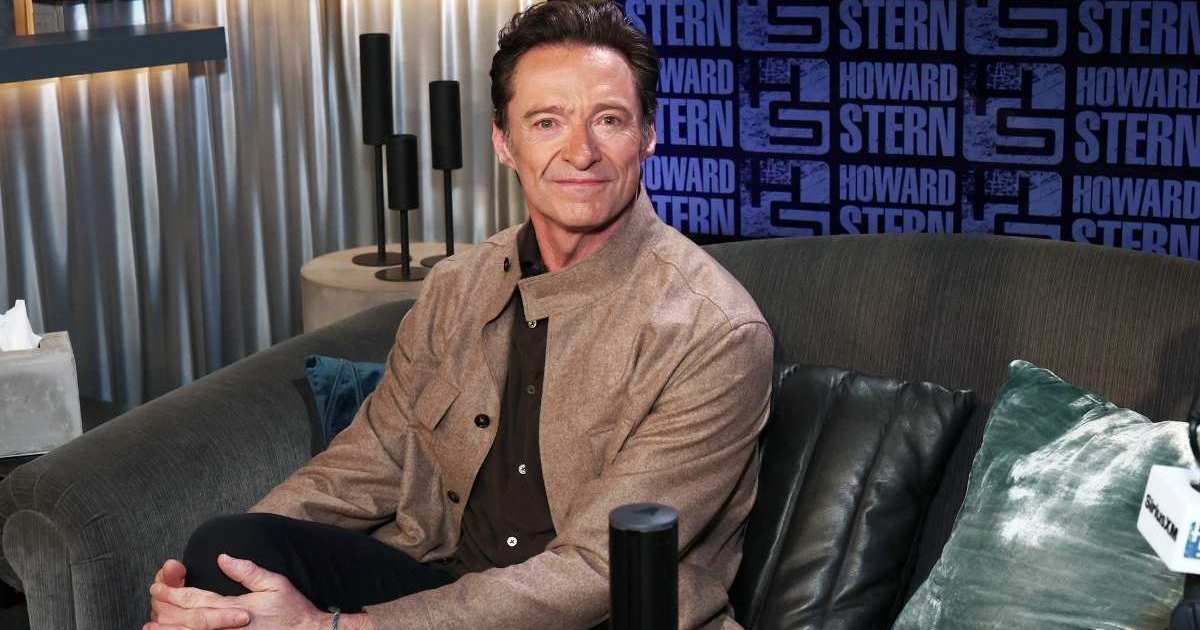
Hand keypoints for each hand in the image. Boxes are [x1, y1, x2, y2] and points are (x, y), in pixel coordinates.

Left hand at [145, 554, 325, 629]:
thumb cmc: (292, 610)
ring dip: (170, 629)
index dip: (174, 592)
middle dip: (166, 609)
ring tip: (151, 625)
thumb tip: (223, 558)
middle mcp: (228, 627)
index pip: (197, 599)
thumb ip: (247, 571)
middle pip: (188, 619)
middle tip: (151, 599)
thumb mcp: (275, 583)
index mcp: (236, 607)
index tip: (158, 585)